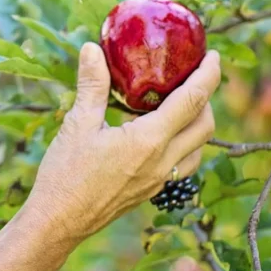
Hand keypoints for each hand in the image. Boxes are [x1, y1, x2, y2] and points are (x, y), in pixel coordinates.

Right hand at [20, 42, 219, 245]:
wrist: (59, 221)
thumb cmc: (66, 173)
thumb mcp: (77, 123)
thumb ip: (92, 84)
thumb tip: (93, 48)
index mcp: (149, 141)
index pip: (193, 101)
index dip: (208, 76)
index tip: (212, 56)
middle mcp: (162, 162)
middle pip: (205, 126)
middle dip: (207, 98)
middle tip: (195, 76)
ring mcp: (159, 179)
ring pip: (198, 149)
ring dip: (199, 123)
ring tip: (182, 102)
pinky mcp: (151, 189)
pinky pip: (183, 164)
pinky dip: (185, 143)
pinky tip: (161, 133)